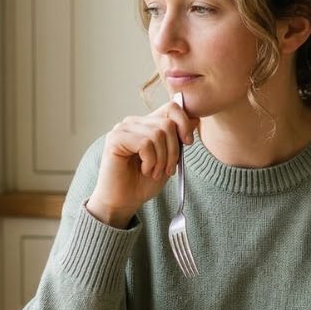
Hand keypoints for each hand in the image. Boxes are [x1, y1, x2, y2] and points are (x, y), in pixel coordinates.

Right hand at [87, 96, 199, 227]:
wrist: (124, 201)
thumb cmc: (143, 182)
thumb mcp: (169, 159)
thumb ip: (178, 140)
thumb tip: (195, 119)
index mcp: (146, 124)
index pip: (171, 108)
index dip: (184, 123)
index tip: (188, 143)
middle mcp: (133, 122)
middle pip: (168, 123)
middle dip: (174, 151)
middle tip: (167, 170)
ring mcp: (122, 128)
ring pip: (157, 134)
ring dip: (161, 159)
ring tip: (154, 172)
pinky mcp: (115, 139)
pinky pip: (145, 143)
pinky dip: (150, 161)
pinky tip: (144, 170)